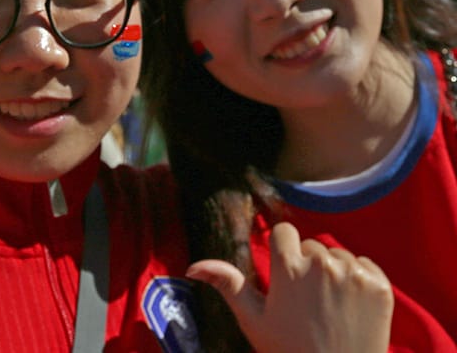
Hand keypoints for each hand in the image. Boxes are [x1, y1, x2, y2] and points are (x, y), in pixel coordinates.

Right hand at [186, 221, 392, 352]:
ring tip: (329, 303)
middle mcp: (322, 264)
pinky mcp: (379, 285)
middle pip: (311, 245)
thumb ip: (228, 285)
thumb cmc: (289, 350)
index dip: (282, 250)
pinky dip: (359, 279)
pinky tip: (351, 305)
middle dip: (307, 264)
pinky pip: (365, 265)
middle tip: (306, 298)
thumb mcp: (254, 321)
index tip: (284, 270)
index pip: (284, 232)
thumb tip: (194, 266)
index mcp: (289, 268)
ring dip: (334, 271)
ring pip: (338, 255)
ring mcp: (353, 274)